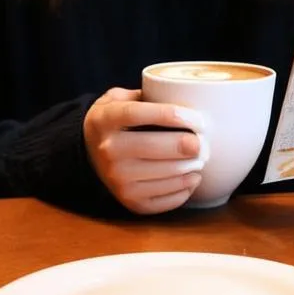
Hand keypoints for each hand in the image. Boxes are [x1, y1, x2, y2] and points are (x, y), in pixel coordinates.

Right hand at [83, 88, 206, 214]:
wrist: (88, 152)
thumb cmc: (115, 121)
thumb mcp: (119, 98)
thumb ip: (147, 93)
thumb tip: (190, 97)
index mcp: (106, 120)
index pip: (139, 114)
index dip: (173, 115)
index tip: (199, 119)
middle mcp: (108, 150)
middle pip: (155, 147)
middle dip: (188, 145)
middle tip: (204, 143)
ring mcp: (117, 179)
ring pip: (166, 174)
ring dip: (191, 168)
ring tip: (202, 159)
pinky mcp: (129, 201)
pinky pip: (165, 199)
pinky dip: (185, 189)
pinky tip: (192, 178)